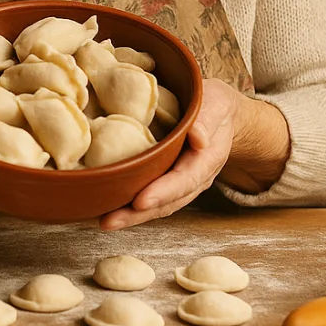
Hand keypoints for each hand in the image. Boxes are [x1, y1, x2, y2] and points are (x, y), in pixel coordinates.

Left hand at [99, 78, 242, 230]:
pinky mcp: (167, 180)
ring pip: (158, 206)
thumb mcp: (217, 103)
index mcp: (207, 160)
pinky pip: (151, 197)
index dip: (163, 192)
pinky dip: (132, 207)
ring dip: (131, 216)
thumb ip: (208, 119)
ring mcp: (181, 183)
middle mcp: (195, 178)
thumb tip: (198, 138)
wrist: (219, 114)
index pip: (185, 180)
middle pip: (168, 202)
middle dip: (139, 214)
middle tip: (110, 220)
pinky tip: (109, 209)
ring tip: (105, 221)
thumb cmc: (215, 105)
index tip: (141, 201)